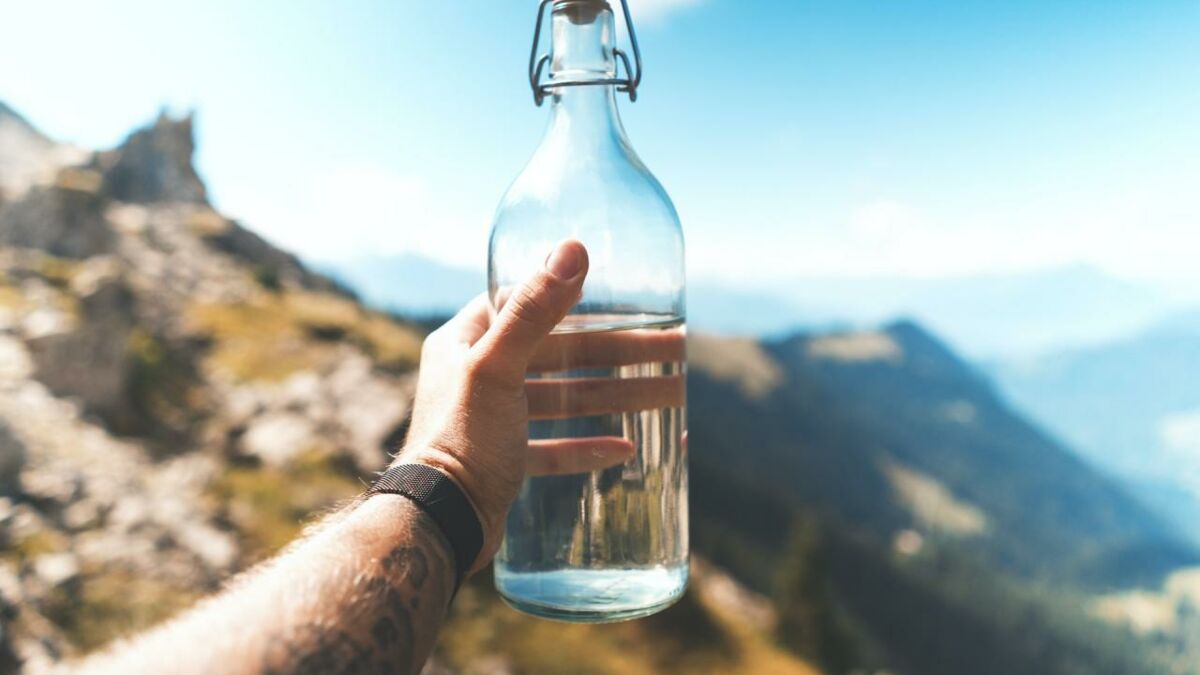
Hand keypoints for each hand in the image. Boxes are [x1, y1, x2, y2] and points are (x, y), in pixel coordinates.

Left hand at [396, 240, 685, 572]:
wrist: (438, 524)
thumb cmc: (460, 440)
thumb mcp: (497, 367)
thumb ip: (535, 310)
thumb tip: (574, 249)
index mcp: (464, 342)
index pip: (528, 305)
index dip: (579, 299)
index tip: (627, 300)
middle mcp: (475, 376)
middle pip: (560, 355)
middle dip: (619, 354)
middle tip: (674, 353)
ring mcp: (491, 421)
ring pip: (564, 400)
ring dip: (615, 397)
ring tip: (670, 396)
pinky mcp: (504, 462)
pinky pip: (552, 448)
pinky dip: (586, 446)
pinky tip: (625, 449)